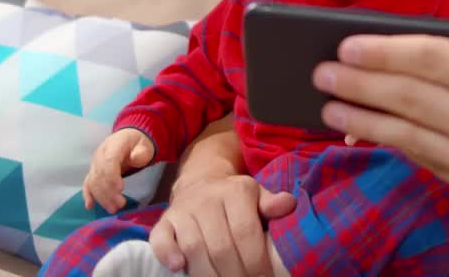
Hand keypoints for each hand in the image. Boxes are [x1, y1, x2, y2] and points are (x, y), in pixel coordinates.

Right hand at [82, 128, 154, 213]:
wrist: (128, 138)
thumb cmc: (137, 143)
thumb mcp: (144, 145)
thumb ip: (141, 152)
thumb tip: (135, 158)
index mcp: (113, 145)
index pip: (108, 161)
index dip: (112, 176)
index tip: (120, 189)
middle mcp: (100, 154)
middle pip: (100, 174)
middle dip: (109, 191)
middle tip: (120, 204)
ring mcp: (95, 163)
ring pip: (93, 181)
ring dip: (101, 197)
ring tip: (113, 209)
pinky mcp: (93, 171)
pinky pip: (88, 183)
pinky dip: (87, 194)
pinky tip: (89, 206)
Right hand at [148, 175, 295, 275]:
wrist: (201, 181)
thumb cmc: (236, 198)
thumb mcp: (257, 195)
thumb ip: (271, 204)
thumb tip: (287, 204)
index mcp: (235, 191)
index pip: (245, 232)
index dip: (255, 261)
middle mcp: (207, 199)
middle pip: (221, 246)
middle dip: (235, 275)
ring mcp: (183, 210)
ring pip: (193, 248)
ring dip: (207, 274)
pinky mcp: (164, 221)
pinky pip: (160, 239)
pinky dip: (167, 254)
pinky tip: (178, 268)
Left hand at [311, 0, 448, 212]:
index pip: (432, 60)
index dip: (383, 51)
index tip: (345, 44)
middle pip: (411, 99)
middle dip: (360, 83)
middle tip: (320, 71)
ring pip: (412, 138)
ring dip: (365, 120)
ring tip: (328, 106)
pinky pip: (430, 165)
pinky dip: (396, 147)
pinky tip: (370, 131)